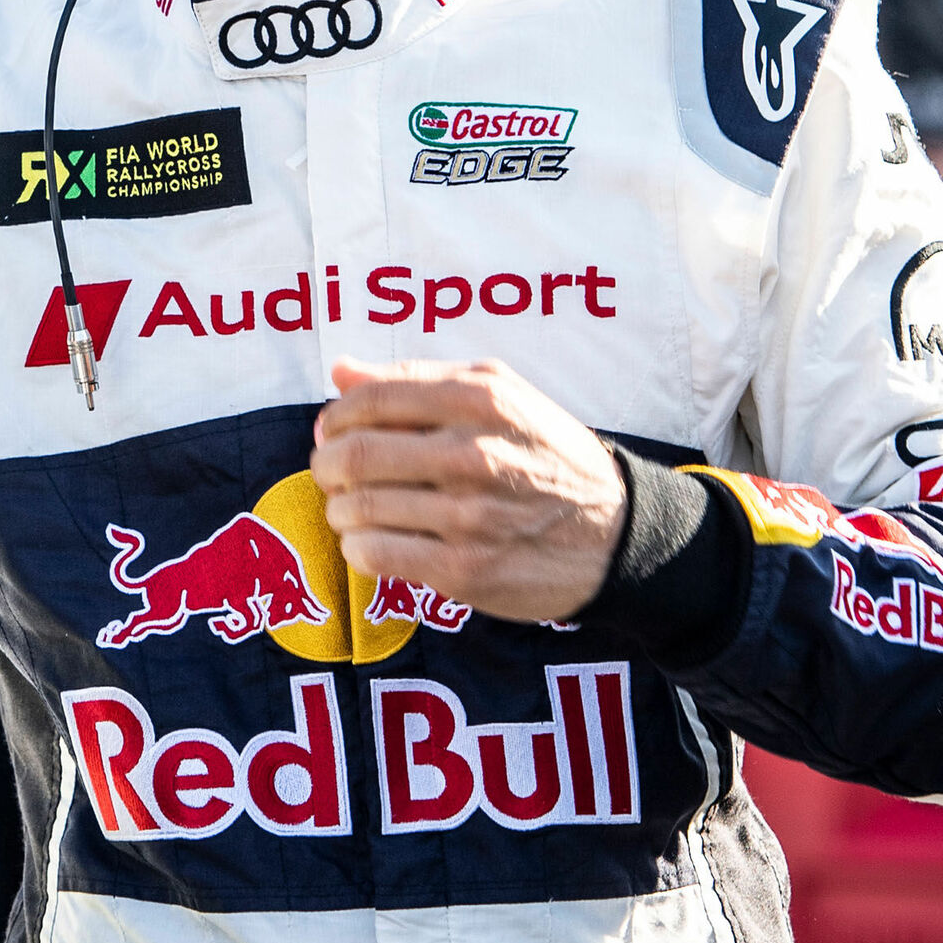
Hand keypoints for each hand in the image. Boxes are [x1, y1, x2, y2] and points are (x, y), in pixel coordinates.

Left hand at [310, 358, 626, 622]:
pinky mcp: (464, 570)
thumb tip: (341, 372)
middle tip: (332, 471)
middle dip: (326, 464)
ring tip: (353, 507)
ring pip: (356, 508)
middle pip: (353, 455)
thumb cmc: (547, 456)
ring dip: (340, 508)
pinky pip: (375, 555)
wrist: (616, 533)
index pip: (370, 400)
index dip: (336, 417)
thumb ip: (416, 380)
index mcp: (479, 401)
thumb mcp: (500, 395)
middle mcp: (473, 455)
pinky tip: (372, 540)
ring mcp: (469, 516)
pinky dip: (358, 548)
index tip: (333, 429)